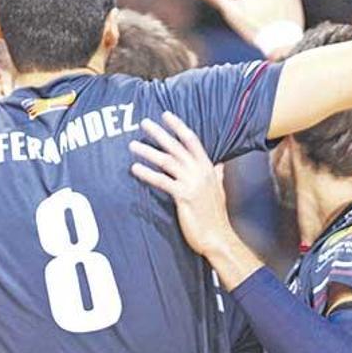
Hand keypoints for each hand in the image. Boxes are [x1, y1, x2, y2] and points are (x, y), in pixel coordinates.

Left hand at [129, 112, 235, 257]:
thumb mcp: (219, 190)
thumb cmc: (215, 216)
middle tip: (143, 123)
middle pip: (176, 147)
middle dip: (159, 133)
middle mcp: (201, 171)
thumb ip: (216, 174)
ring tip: (132, 145)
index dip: (178, 126)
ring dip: (148, 151)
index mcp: (208, 167)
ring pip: (167, 161)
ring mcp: (192, 183)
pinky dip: (147, 173)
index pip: (192, 140)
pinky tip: (135, 168)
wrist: (217, 237)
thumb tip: (219, 164)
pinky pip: (162, 181)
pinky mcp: (184, 196)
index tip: (165, 115)